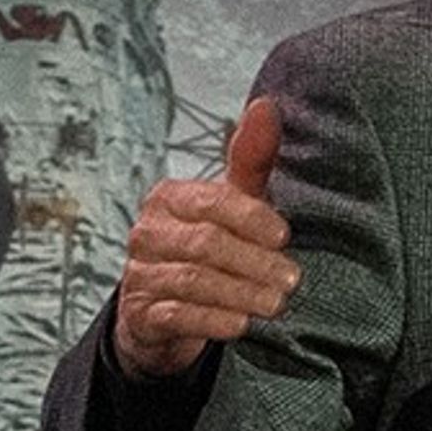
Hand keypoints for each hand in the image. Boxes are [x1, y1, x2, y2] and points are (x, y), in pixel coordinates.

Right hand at [108, 96, 302, 379]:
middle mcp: (147, 232)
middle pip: (205, 244)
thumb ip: (249, 161)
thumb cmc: (207, 249)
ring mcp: (139, 274)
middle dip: (254, 262)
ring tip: (276, 305)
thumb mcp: (230, 206)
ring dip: (240, 293)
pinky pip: (177, 315)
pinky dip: (213, 320)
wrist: (164, 313)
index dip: (252, 219)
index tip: (285, 237)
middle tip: (292, 280)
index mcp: (169, 197)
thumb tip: (265, 104)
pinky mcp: (140, 314)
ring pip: (193, 281)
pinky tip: (243, 325)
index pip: (213, 203)